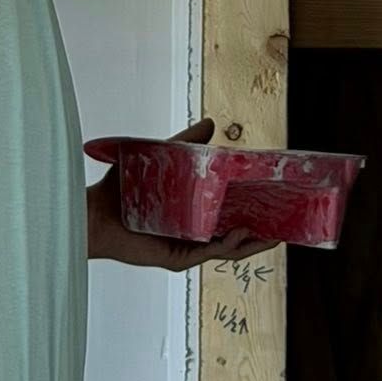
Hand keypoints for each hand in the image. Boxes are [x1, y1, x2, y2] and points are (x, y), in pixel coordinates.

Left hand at [86, 117, 277, 271]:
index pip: (229, 211)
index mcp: (194, 212)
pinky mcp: (177, 258)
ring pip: (228, 248)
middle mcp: (194, 232)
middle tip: (288, 220)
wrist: (94, 213)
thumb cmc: (123, 188)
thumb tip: (212, 123)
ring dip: (252, 242)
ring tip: (276, 234)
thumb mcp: (161, 157)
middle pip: (236, 234)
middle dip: (262, 230)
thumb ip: (186, 142)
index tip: (276, 198)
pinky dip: (227, 245)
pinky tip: (242, 234)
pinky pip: (208, 253)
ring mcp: (187, 247)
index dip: (253, 206)